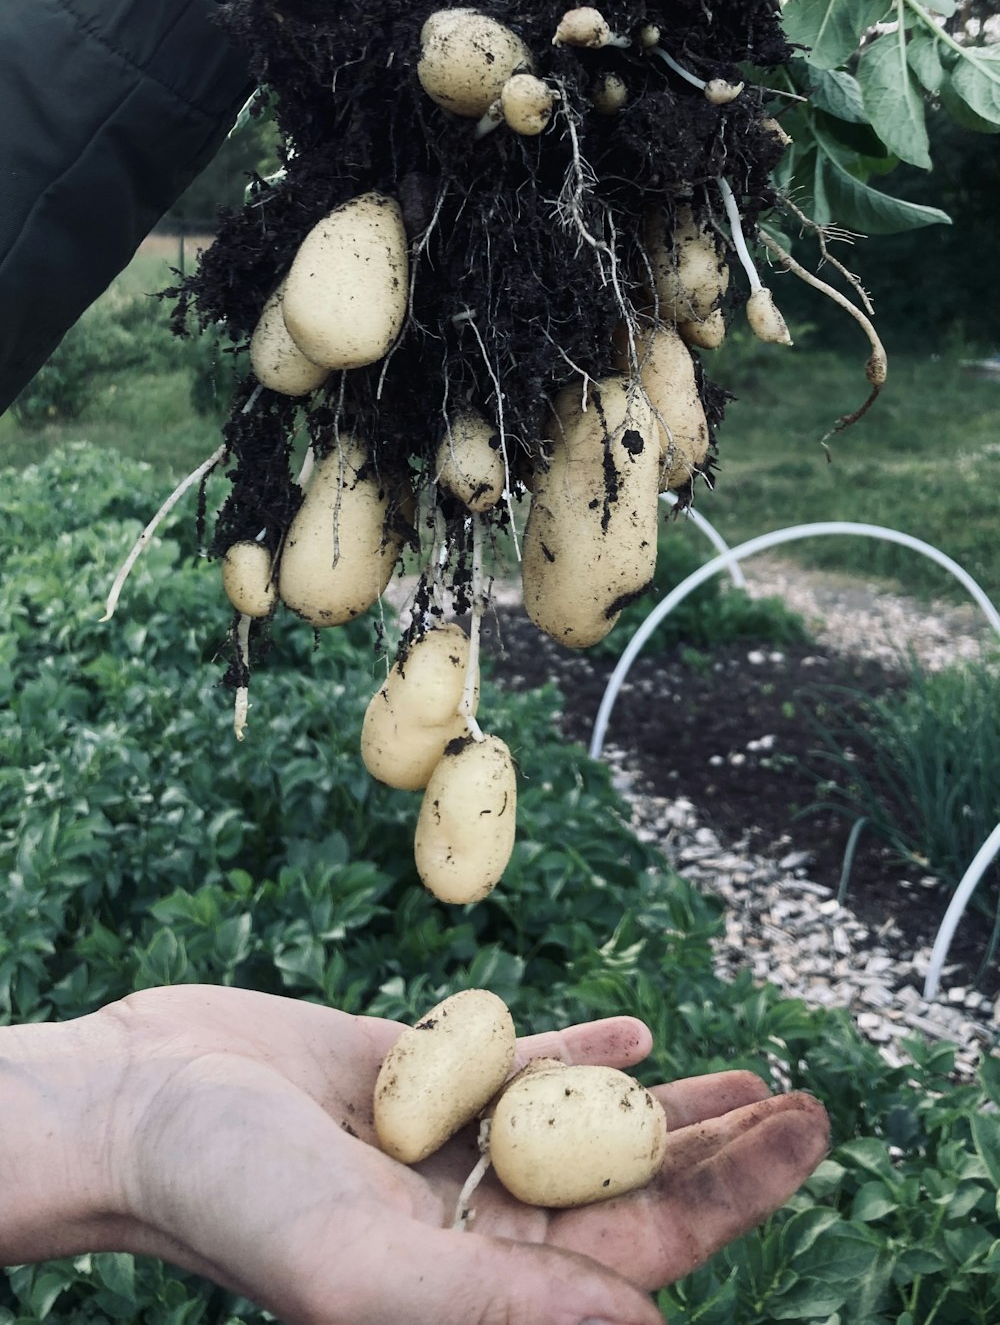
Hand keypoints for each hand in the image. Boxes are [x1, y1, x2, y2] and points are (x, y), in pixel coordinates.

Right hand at [5, 986, 828, 1324]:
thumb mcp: (369, 1261)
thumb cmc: (233, 1197)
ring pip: (588, 1124)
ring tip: (752, 1080)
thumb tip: (646, 1324)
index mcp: (478, 1278)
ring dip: (670, 1104)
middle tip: (811, 1103)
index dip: (732, 1198)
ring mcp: (449, 1141)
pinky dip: (581, 1049)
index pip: (639, 1246)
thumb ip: (505, 1298)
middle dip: (723, 1150)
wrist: (141, 1102)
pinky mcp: (417, 1072)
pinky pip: (517, 1063)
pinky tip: (638, 1033)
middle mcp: (475, 1217)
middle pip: (631, 1184)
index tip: (806, 1139)